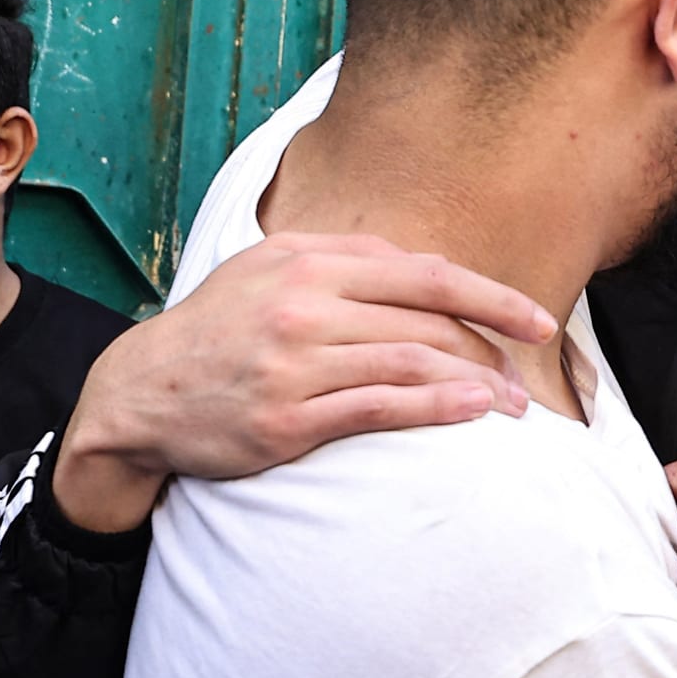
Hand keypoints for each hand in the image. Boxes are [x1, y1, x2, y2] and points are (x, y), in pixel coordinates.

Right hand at [50, 231, 556, 529]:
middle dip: (491, 347)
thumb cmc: (220, 332)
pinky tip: (471, 412)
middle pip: (428, 318)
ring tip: (510, 404)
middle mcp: (304, 303)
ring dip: (476, 382)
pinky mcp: (288, 417)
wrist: (140, 394)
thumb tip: (422, 270)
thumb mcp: (270, 271)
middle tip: (524, 376)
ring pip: (411, 360)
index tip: (536, 319)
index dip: (491, 296)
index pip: (424, 272)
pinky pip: (379, 406)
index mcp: (308, 260)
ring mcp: (295, 361)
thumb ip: (342, 263)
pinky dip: (436, 406)